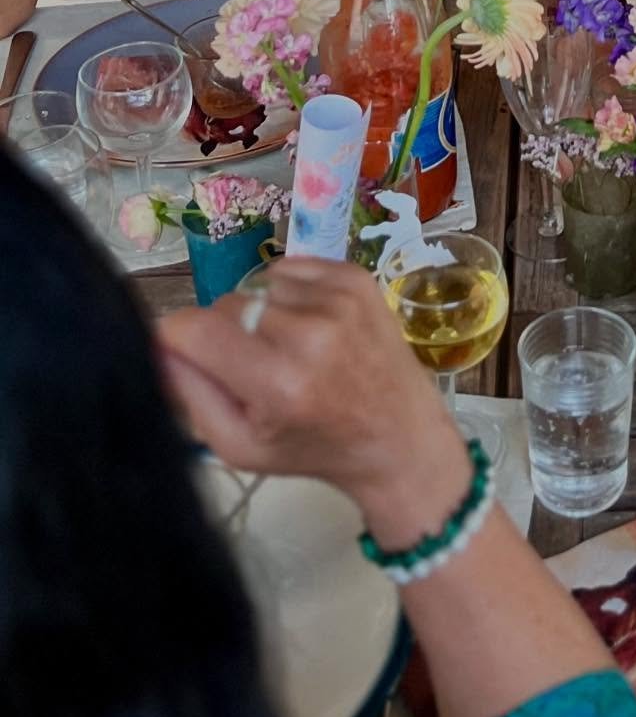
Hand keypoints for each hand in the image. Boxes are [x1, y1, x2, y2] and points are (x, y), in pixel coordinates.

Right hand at [157, 257, 465, 529]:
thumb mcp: (238, 445)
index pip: (193, 330)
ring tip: (288, 350)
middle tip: (254, 368)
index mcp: (279, 383)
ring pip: (257, 286)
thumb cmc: (312, 448)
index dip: (176, 339)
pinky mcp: (357, 278)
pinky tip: (308, 327)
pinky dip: (289, 294)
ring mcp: (339, 300)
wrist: (398, 436)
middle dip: (225, 334)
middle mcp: (310, 333)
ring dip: (260, 313)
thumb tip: (156, 342)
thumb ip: (189, 394)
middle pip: (225, 306)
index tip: (185, 355)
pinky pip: (290, 269)